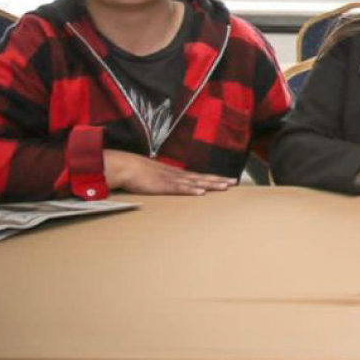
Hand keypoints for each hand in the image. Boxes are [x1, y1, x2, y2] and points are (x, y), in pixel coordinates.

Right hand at [103, 150, 236, 195]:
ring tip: (224, 187)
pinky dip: (190, 191)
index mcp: (177, 174)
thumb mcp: (157, 177)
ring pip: (195, 183)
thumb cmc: (138, 172)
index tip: (229, 180)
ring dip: (210, 185)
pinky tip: (201, 193)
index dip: (215, 178)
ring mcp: (171, 179)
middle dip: (219, 180)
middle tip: (235, 182)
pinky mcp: (162, 186)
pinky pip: (178, 189)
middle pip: (202, 178)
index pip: (200, 176)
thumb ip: (166, 181)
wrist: (125, 166)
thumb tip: (174, 186)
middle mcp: (178, 175)